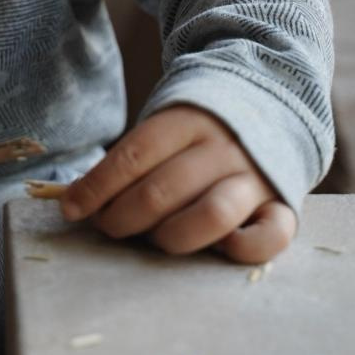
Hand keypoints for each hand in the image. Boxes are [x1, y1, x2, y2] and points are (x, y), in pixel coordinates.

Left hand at [60, 104, 295, 262]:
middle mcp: (223, 147)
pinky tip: (218, 248)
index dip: (97, 186)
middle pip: (163, 190)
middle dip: (123, 217)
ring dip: (170, 235)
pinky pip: (271, 236)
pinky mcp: (282, 205)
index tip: (72, 208)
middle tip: (108, 226)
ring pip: (212, 214)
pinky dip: (243, 248)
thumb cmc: (199, 130)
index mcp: (188, 120)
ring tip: (154, 238)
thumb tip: (79, 202)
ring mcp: (255, 177)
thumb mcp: (166, 127)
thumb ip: (133, 160)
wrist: (271, 106)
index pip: (134, 155)